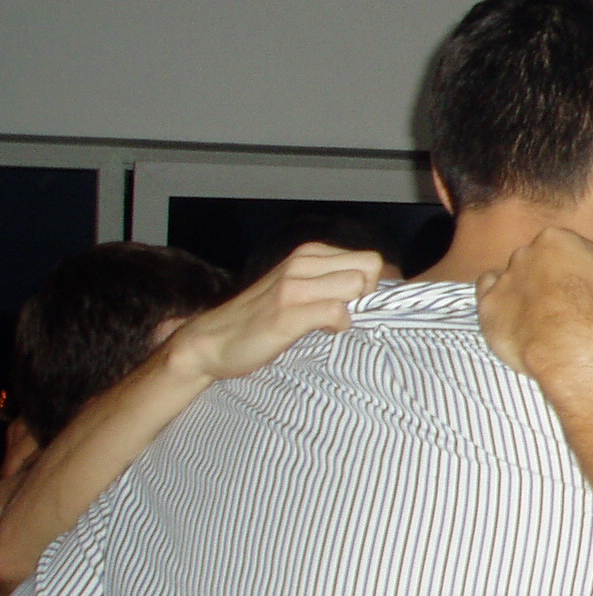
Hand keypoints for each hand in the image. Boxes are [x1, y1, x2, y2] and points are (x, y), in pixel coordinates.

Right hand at [166, 243, 382, 382]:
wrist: (212, 341)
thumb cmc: (262, 317)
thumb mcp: (299, 286)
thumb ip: (331, 281)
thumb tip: (378, 290)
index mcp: (309, 254)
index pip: (370, 258)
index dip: (371, 285)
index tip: (352, 305)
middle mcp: (302, 262)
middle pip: (370, 266)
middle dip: (367, 294)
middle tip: (344, 313)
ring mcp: (293, 285)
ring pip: (357, 285)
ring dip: (352, 309)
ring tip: (328, 323)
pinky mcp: (287, 312)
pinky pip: (337, 311)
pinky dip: (337, 326)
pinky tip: (319, 333)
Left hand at [477, 226, 592, 379]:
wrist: (571, 344)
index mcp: (556, 239)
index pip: (572, 246)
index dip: (585, 266)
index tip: (592, 285)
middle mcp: (524, 253)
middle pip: (539, 261)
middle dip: (551, 276)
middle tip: (567, 302)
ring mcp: (503, 280)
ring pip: (511, 277)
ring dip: (523, 288)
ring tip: (539, 312)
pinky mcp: (488, 307)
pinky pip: (487, 297)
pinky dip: (499, 303)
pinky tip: (515, 316)